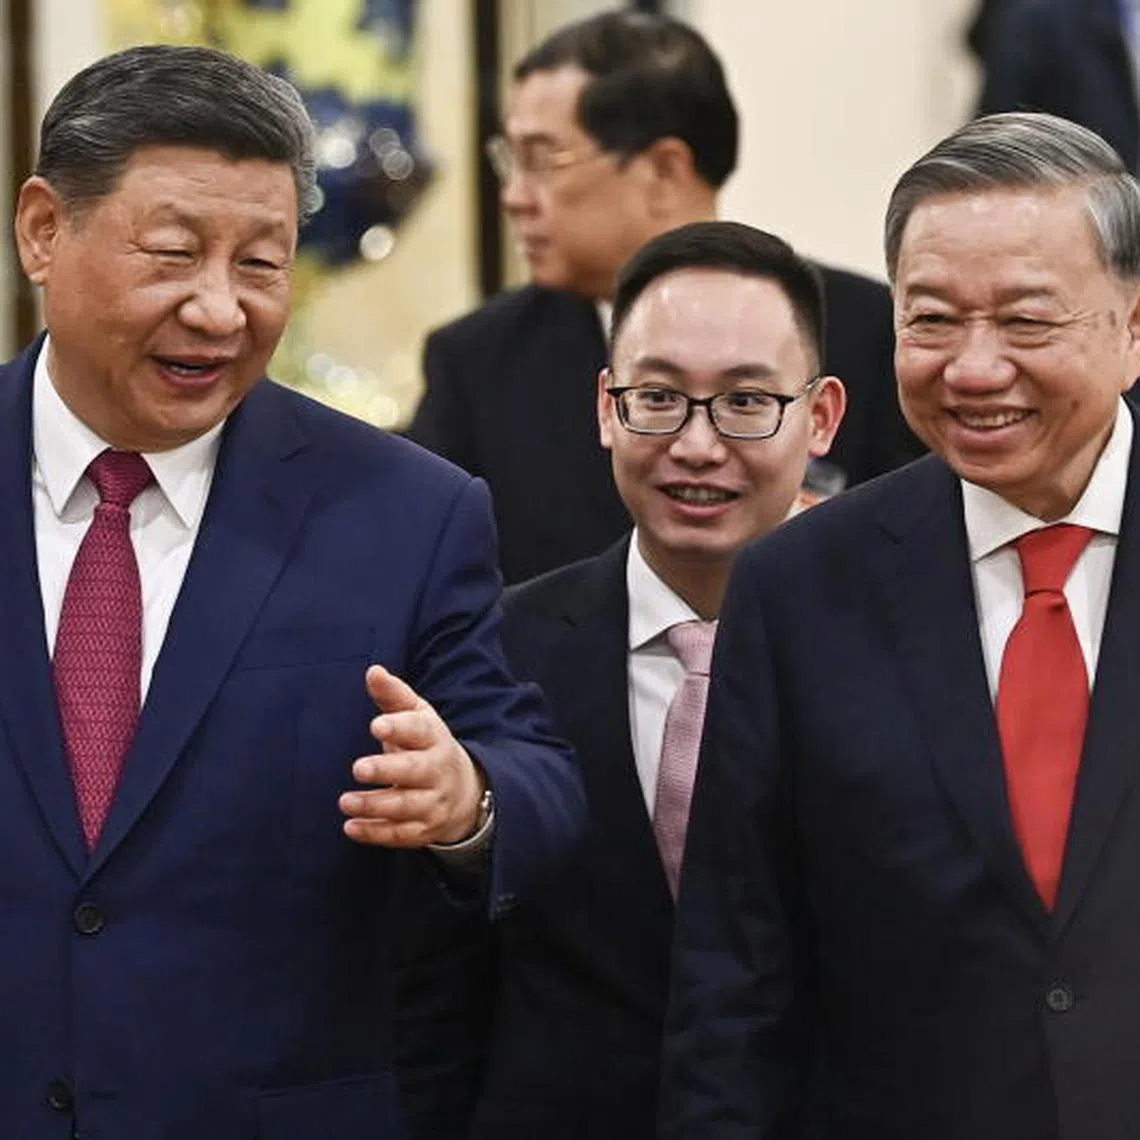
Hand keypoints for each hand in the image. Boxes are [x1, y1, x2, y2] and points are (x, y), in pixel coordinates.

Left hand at [339, 665, 484, 846]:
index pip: (420, 730)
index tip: (376, 724)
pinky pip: (401, 834)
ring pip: (406, 807)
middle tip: (358, 768)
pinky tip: (351, 827)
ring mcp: (433, 802)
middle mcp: (437, 771)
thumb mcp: (418, 717)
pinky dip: (376, 833)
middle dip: (387, 770)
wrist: (465, 791)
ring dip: (375, 805)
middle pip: (415, 771)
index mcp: (434, 738)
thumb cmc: (427, 746)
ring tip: (345, 801)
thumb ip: (394, 696)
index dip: (400, 727)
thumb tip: (373, 671)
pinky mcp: (424, 829)